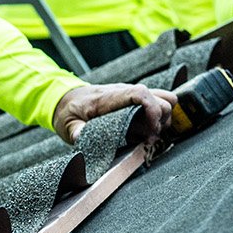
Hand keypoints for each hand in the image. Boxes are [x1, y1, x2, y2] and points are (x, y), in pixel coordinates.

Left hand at [51, 83, 175, 145]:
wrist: (67, 98)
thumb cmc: (69, 110)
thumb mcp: (67, 124)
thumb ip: (76, 132)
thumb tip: (82, 137)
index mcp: (109, 97)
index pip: (141, 94)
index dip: (153, 110)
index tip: (151, 130)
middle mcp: (125, 93)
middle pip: (161, 99)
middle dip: (160, 121)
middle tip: (148, 139)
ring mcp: (132, 96)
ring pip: (165, 100)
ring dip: (163, 119)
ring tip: (149, 135)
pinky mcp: (136, 101)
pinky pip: (159, 103)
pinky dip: (159, 117)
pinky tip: (146, 130)